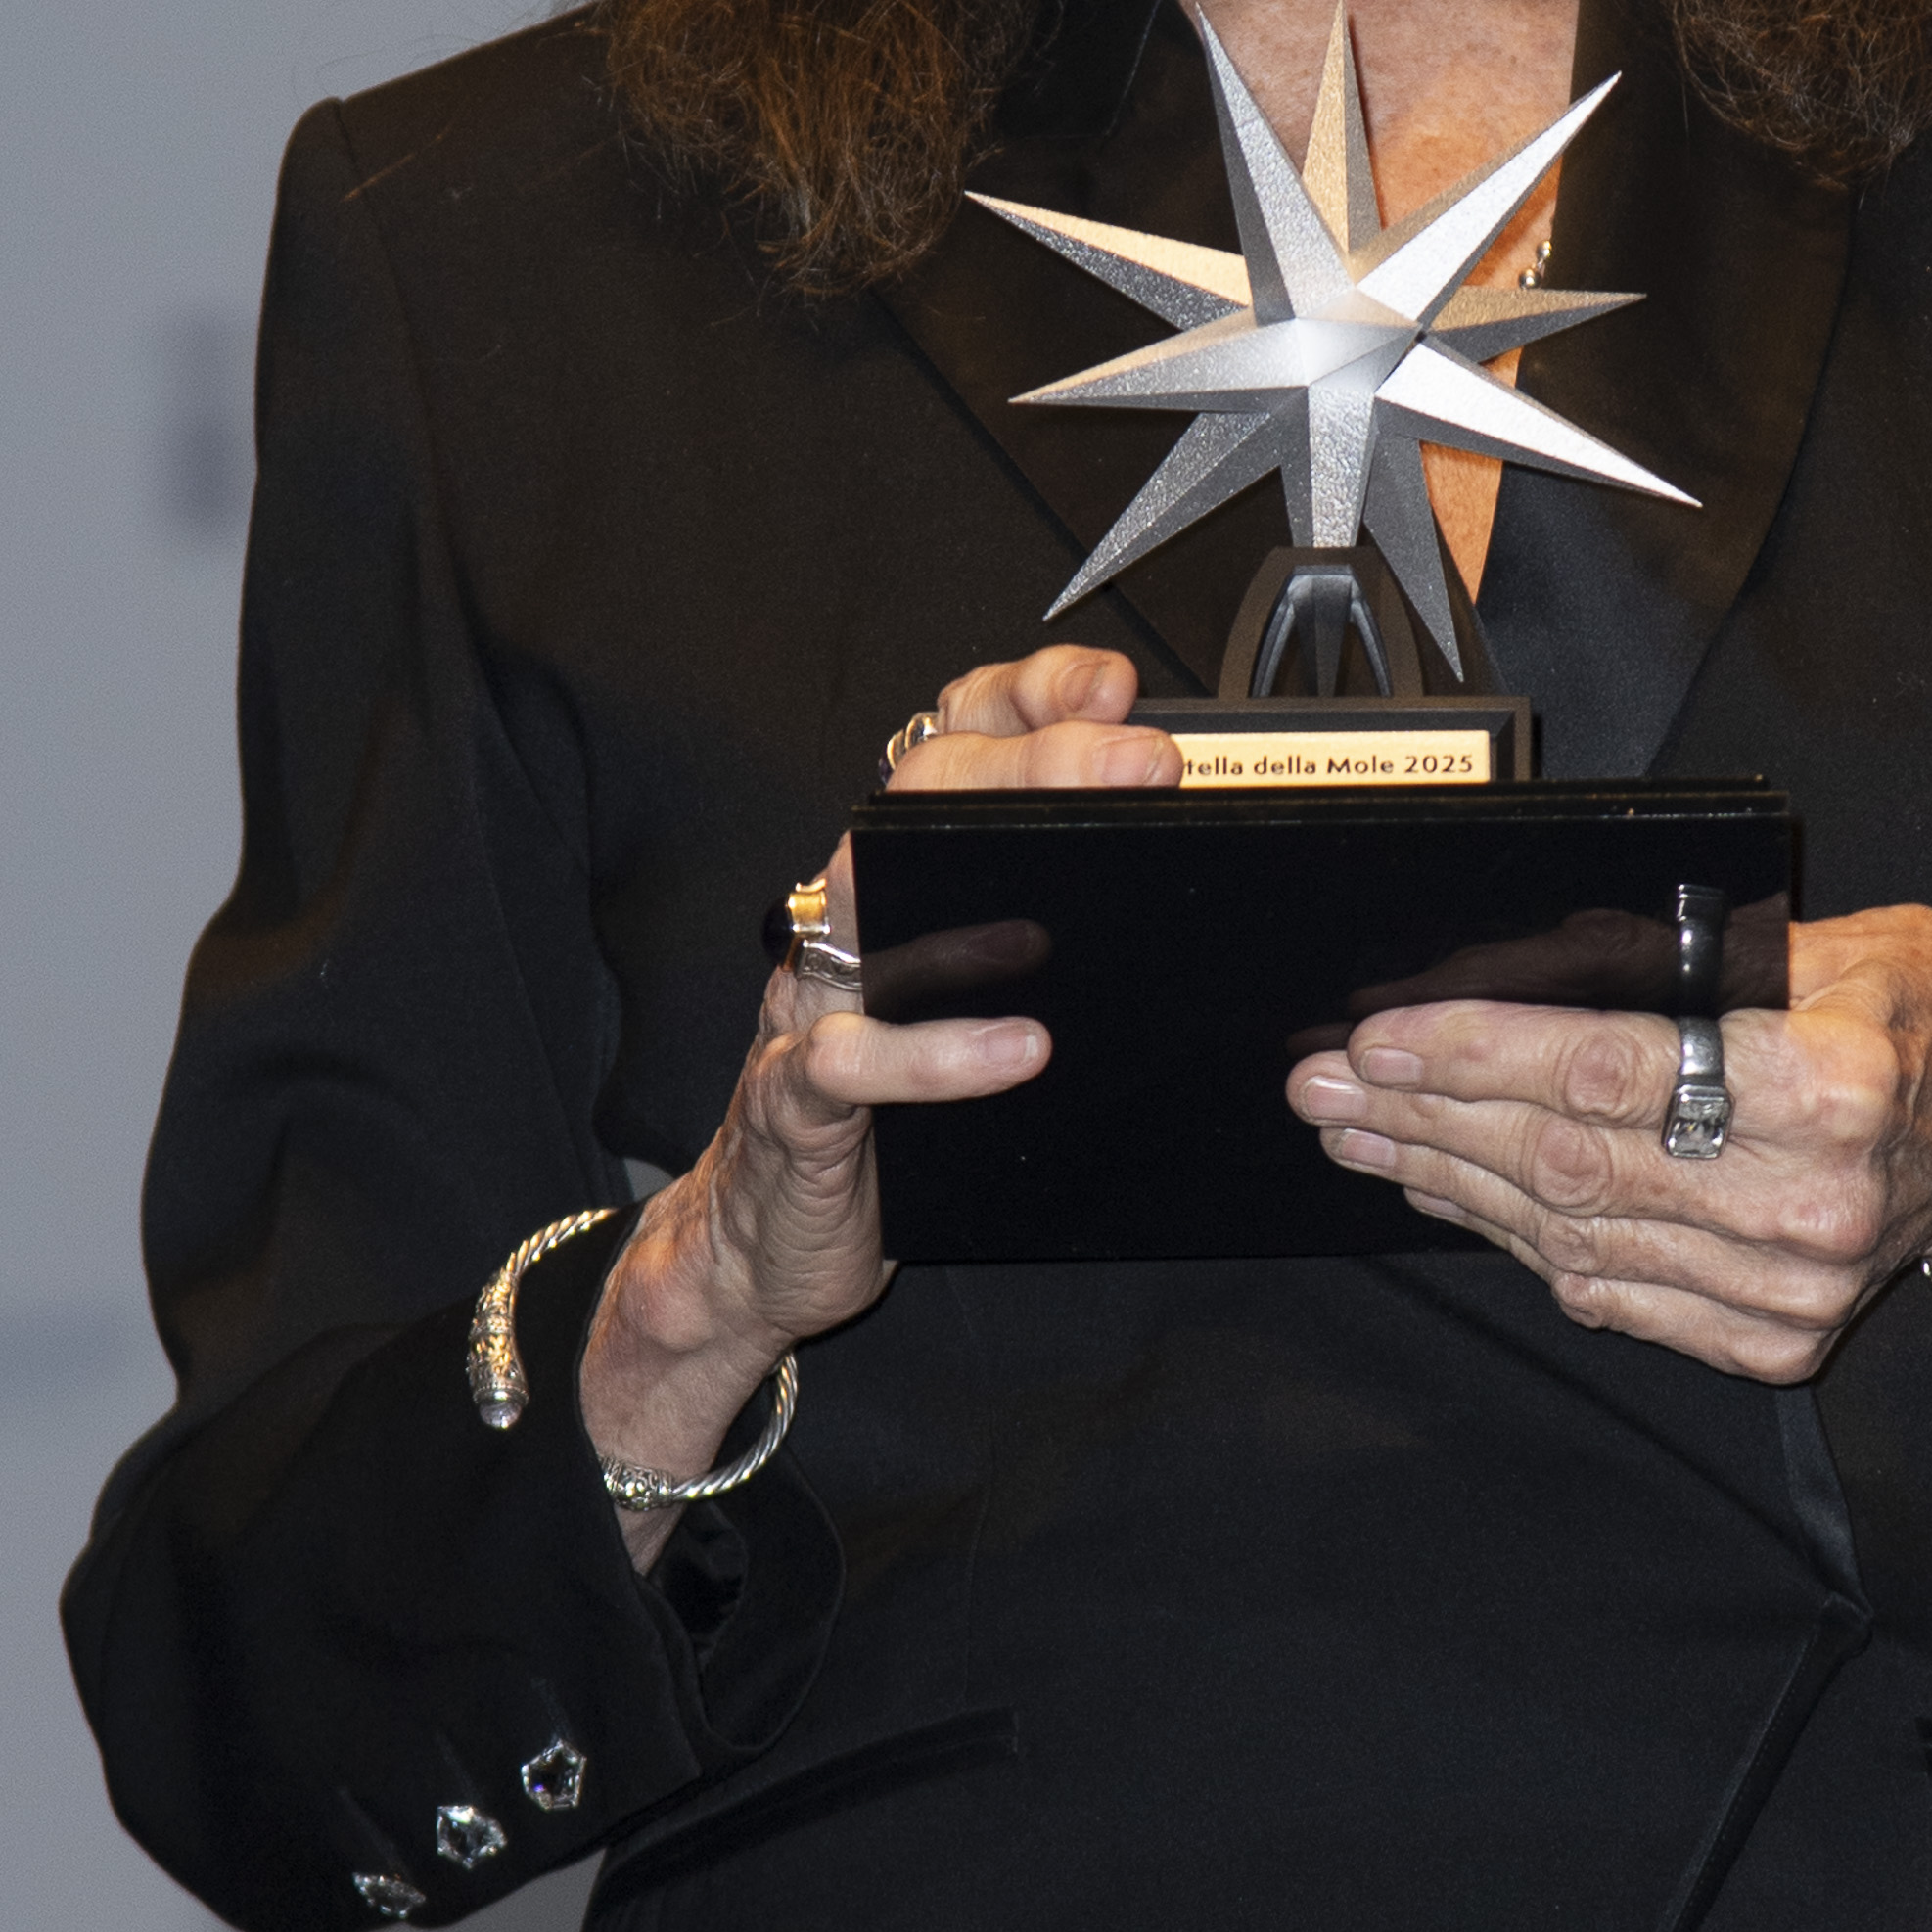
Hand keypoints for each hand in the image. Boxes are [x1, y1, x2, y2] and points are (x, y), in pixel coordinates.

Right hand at [583, 638, 1169, 1565]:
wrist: (761, 1244)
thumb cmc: (889, 1122)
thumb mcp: (969, 1007)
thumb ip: (1039, 936)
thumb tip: (1170, 878)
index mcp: (895, 884)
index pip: (948, 744)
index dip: (1027, 697)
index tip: (1116, 687)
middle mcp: (844, 921)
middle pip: (916, 794)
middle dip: (1033, 757)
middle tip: (1139, 761)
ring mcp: (811, 1005)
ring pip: (868, 896)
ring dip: (980, 871)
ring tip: (1086, 864)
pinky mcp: (797, 1102)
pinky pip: (849, 1059)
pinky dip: (933, 1053)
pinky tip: (1020, 1046)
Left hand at [1285, 904, 1931, 1412]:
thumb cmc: (1929, 1026)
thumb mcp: (1856, 942)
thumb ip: (1715, 952)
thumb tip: (1546, 955)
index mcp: (1832, 1087)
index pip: (1617, 1072)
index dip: (1483, 1054)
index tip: (1385, 1036)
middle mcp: (1806, 1202)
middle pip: (1573, 1161)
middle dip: (1430, 1117)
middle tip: (1329, 1083)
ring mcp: (1785, 1291)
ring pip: (1571, 1233)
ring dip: (1448, 1180)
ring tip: (1362, 1132)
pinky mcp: (1767, 1342)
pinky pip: (1604, 1291)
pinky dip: (1513, 1240)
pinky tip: (1450, 1192)